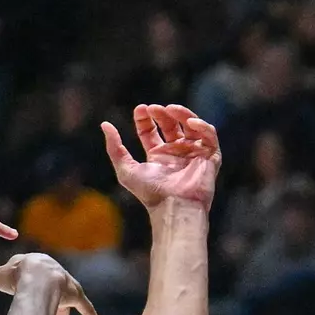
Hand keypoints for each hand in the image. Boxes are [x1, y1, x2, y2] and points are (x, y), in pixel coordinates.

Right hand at [0, 253, 103, 314]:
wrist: (35, 276)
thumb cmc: (16, 276)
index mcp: (34, 265)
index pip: (31, 275)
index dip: (26, 288)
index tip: (24, 296)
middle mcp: (53, 273)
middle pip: (50, 289)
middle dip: (46, 302)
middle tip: (38, 314)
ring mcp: (65, 283)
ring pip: (67, 298)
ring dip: (63, 312)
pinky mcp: (75, 294)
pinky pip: (85, 307)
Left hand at [104, 105, 220, 211]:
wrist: (173, 206)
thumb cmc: (150, 192)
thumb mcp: (126, 169)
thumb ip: (115, 147)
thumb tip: (105, 124)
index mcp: (157, 156)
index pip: (151, 132)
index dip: (145, 119)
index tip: (140, 109)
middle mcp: (176, 153)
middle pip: (171, 125)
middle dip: (162, 114)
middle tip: (154, 108)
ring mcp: (193, 154)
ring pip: (191, 126)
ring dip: (182, 114)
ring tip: (170, 108)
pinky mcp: (210, 157)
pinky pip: (209, 136)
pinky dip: (202, 126)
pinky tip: (190, 122)